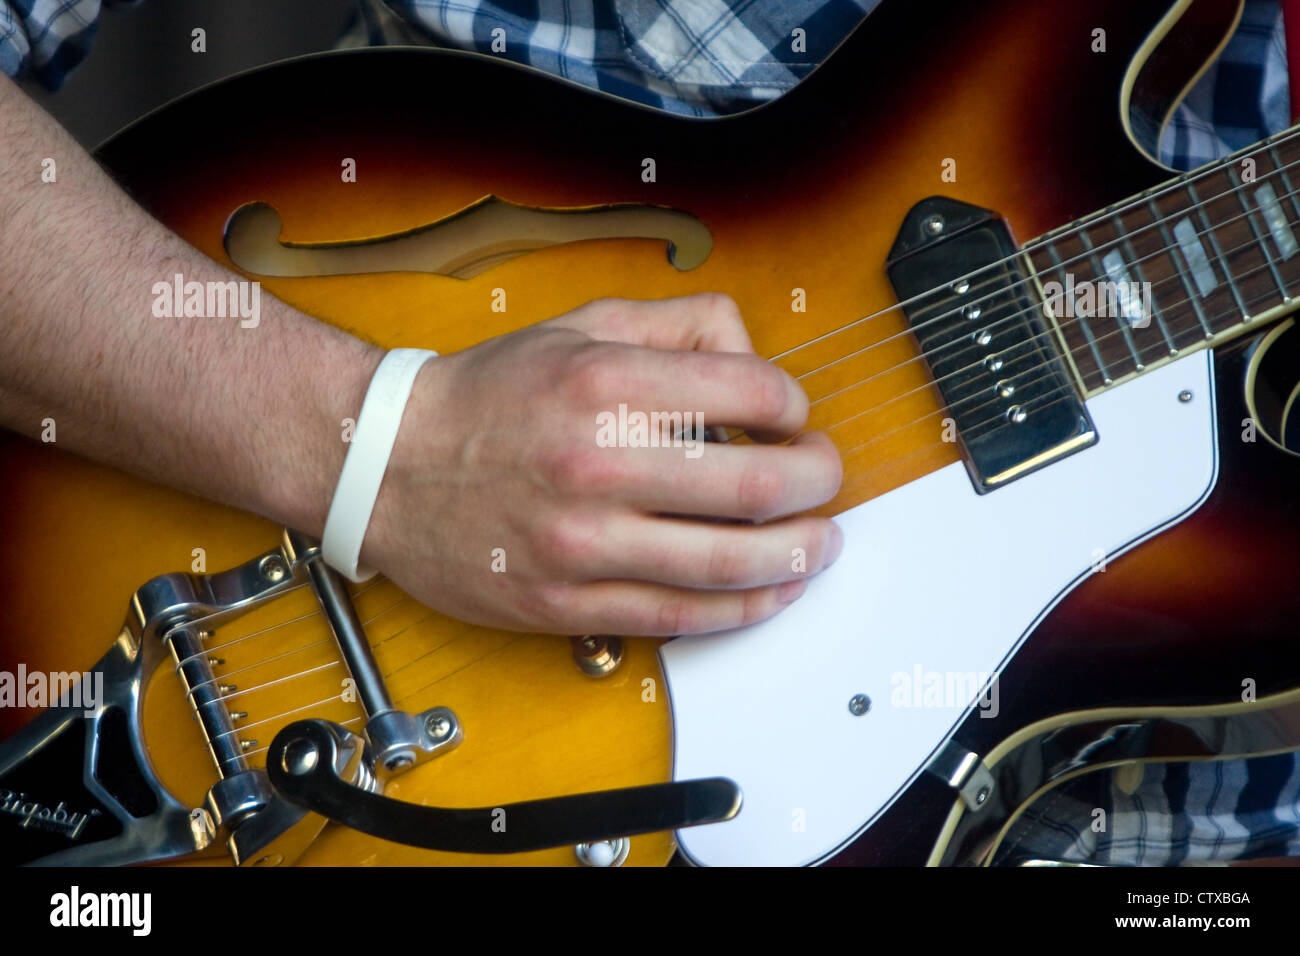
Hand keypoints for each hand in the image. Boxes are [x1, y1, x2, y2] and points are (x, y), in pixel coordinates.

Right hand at [360, 293, 843, 634]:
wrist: (388, 467)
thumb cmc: (488, 398)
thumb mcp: (579, 325)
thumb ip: (677, 325)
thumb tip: (752, 353)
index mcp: (604, 382)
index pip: (750, 392)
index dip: (795, 406)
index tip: (794, 417)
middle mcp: (596, 462)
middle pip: (757, 484)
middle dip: (817, 480)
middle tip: (824, 476)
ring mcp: (582, 542)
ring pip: (727, 562)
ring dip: (798, 555)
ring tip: (818, 541)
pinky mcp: (568, 603)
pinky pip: (679, 616)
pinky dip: (744, 608)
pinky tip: (771, 590)